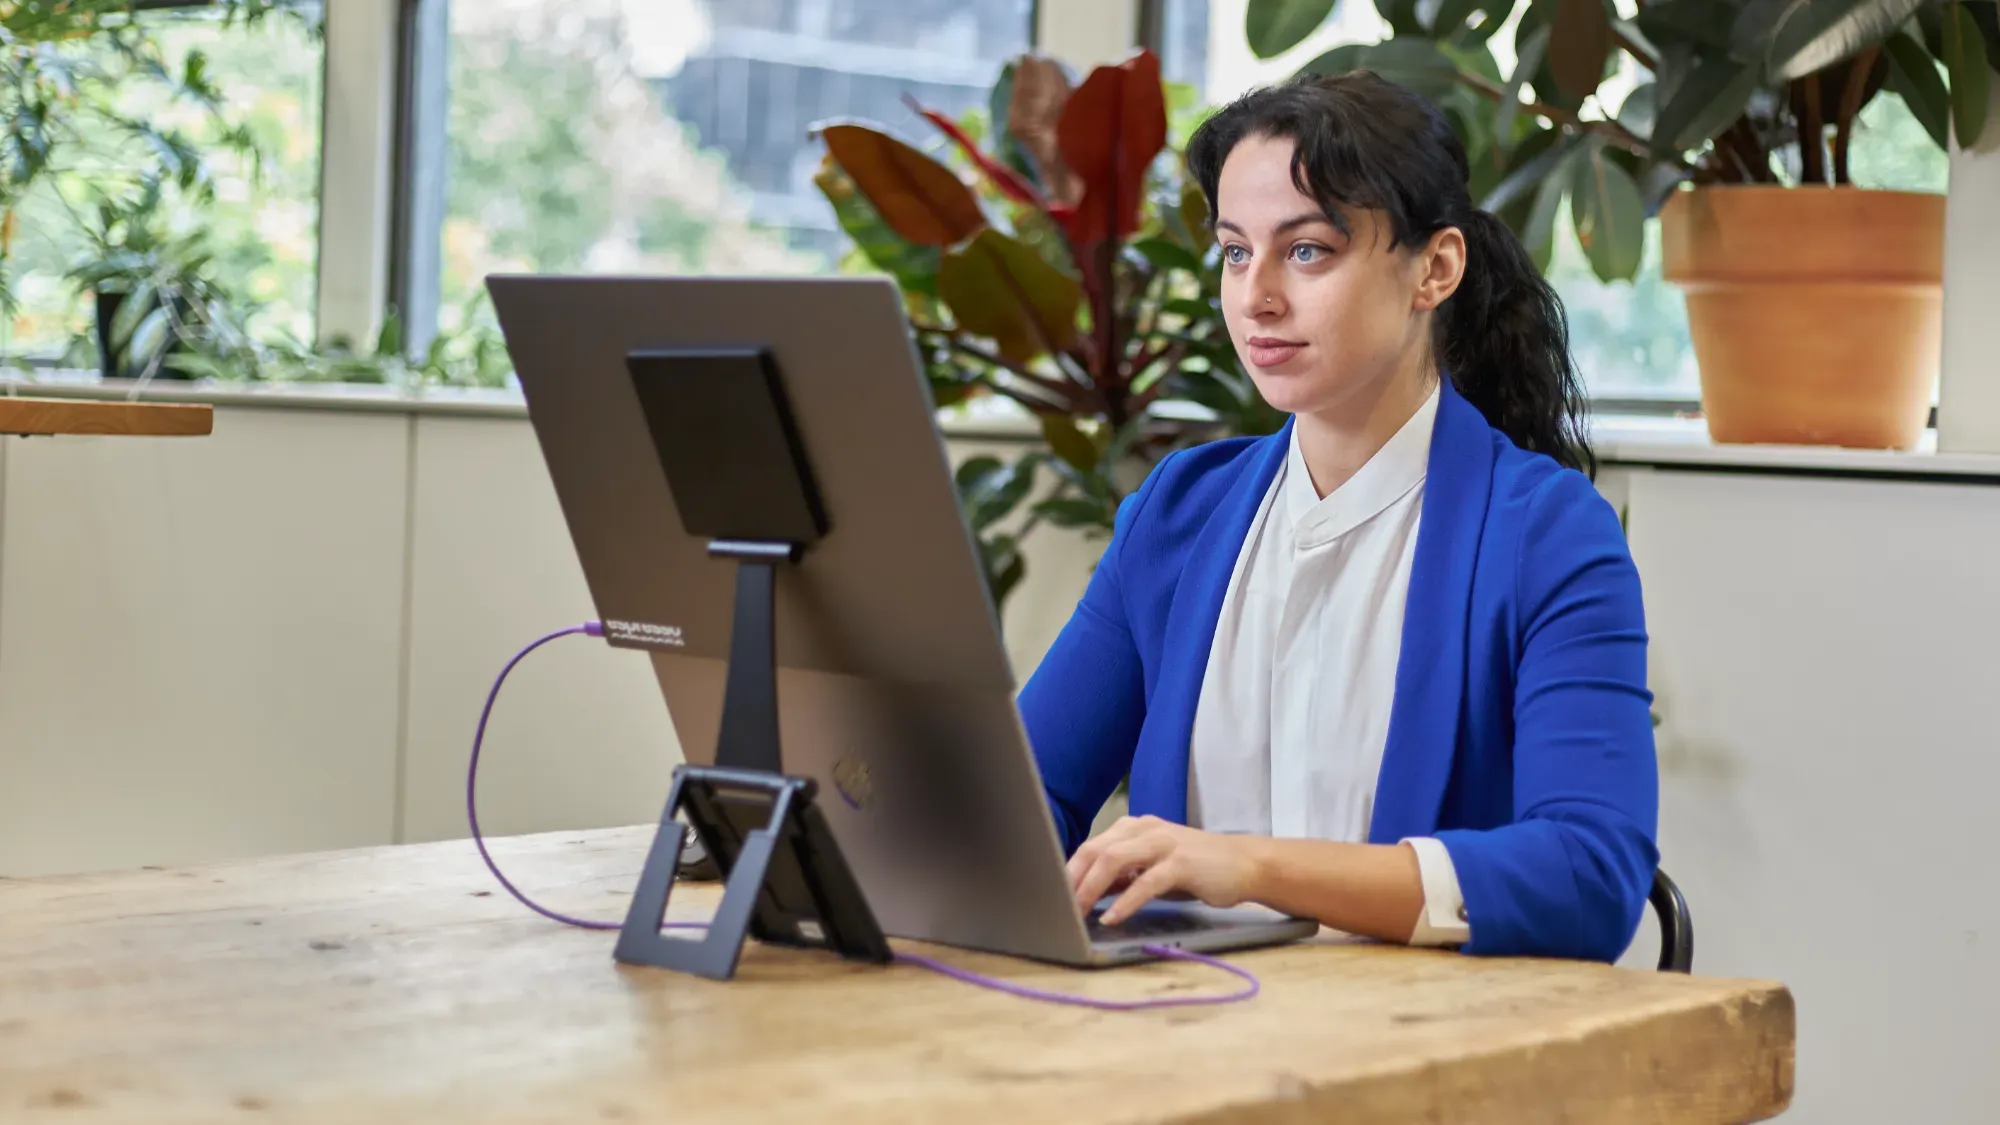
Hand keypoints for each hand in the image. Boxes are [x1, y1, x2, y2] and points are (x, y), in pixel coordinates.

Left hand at [1067, 815, 1260, 925]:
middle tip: (1056, 907)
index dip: (1068, 871)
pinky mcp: (1182, 863)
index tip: (1051, 895)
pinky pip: (1146, 882)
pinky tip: (1113, 917)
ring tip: (1077, 912)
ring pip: (1115, 860)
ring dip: (1091, 888)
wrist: (1245, 863)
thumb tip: (1086, 894)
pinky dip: (1126, 901)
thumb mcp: (1152, 869)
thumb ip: (1122, 877)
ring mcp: (1163, 844)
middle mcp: (1145, 829)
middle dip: (1073, 880)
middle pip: (1096, 850)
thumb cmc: (1196, 869)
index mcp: (1134, 828)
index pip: (1091, 846)